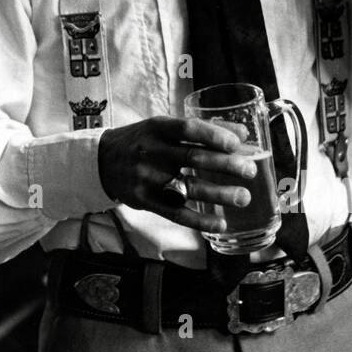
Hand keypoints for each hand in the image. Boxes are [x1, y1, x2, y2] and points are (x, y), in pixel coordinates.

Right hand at [97, 117, 256, 232]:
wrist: (101, 161)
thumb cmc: (141, 141)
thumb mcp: (162, 128)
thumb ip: (198, 130)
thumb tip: (241, 134)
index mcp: (156, 128)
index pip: (187, 129)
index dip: (213, 135)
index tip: (236, 143)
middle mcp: (150, 152)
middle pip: (192, 159)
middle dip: (225, 165)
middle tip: (249, 170)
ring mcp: (146, 178)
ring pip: (188, 188)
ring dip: (219, 194)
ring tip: (243, 197)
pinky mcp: (144, 201)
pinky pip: (175, 213)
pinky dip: (199, 220)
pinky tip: (220, 223)